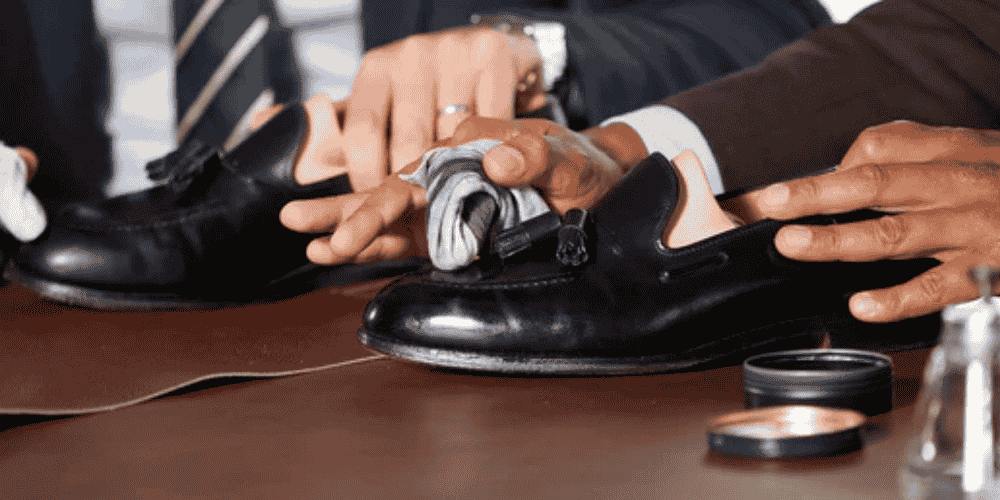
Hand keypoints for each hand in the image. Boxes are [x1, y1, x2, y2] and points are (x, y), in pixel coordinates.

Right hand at [281, 117, 636, 264]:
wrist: (602, 193)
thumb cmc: (583, 167)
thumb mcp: (568, 156)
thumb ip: (536, 154)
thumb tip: (495, 160)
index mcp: (466, 150)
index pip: (416, 170)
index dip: (383, 193)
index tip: (359, 216)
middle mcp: (449, 178)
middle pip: (389, 193)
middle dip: (346, 211)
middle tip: (301, 223)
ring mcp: (447, 209)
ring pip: (387, 218)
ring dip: (346, 228)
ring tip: (305, 240)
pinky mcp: (452, 237)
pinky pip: (406, 243)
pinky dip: (372, 248)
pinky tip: (334, 252)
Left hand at [330, 27, 544, 192]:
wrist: (481, 48)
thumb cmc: (429, 85)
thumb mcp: (387, 100)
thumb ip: (356, 129)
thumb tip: (299, 146)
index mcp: (377, 70)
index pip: (362, 134)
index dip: (368, 177)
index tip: (376, 204)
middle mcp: (411, 57)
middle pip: (408, 143)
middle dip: (413, 185)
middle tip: (416, 210)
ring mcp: (452, 55)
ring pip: (452, 138)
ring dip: (453, 170)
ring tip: (454, 186)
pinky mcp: (491, 57)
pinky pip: (490, 122)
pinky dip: (487, 149)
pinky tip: (484, 158)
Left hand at [746, 120, 999, 322]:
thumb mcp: (973, 150)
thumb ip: (912, 152)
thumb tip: (844, 166)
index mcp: (952, 154)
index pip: (878, 150)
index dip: (822, 171)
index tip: (774, 193)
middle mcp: (960, 187)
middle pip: (876, 185)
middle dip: (816, 195)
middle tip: (769, 206)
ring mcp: (975, 232)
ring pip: (896, 236)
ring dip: (839, 241)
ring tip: (793, 245)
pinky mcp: (990, 274)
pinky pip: (939, 289)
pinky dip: (898, 299)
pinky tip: (862, 306)